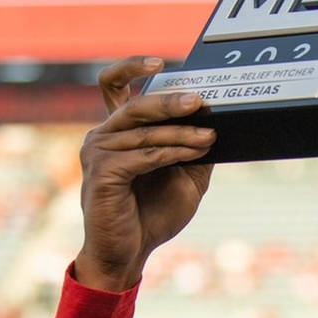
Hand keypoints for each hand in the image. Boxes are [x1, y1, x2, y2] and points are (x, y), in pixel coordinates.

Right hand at [74, 57, 214, 291]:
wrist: (128, 256)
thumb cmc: (151, 217)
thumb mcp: (185, 178)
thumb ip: (195, 149)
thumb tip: (220, 123)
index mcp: (117, 132)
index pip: (112, 85)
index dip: (131, 66)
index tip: (160, 61)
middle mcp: (102, 137)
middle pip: (136, 104)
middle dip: (170, 100)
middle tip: (201, 101)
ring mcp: (97, 153)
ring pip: (144, 130)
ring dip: (181, 133)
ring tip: (210, 136)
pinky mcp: (101, 173)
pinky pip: (144, 155)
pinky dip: (172, 152)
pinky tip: (195, 151)